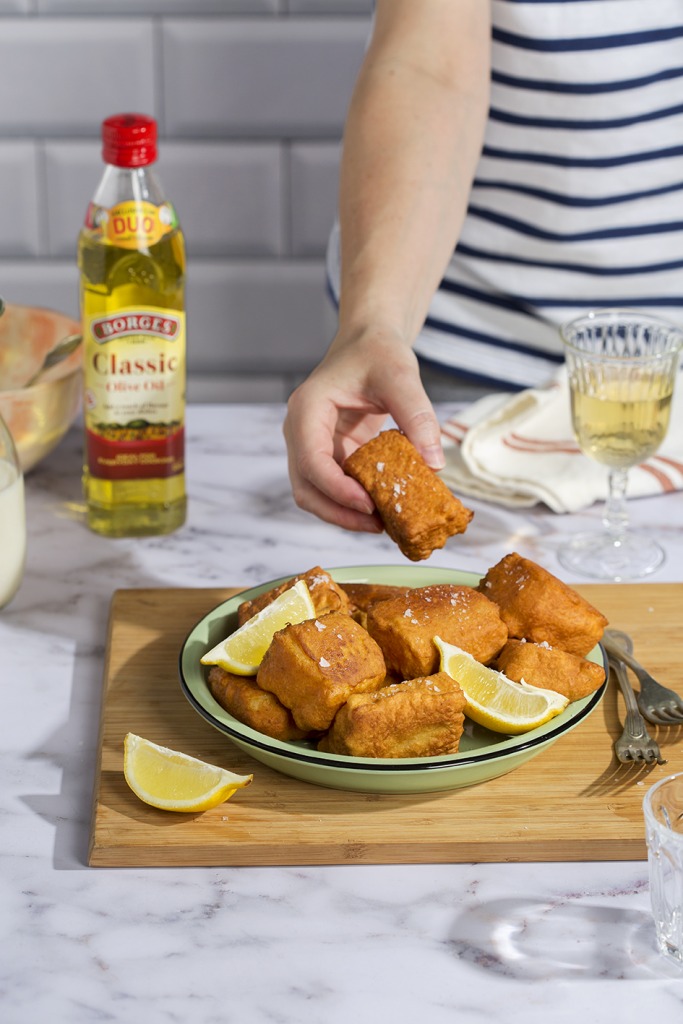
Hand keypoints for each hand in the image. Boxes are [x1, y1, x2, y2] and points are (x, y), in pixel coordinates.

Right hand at [283, 327, 444, 530]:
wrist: (369, 343)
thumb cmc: (378, 353)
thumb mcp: (401, 375)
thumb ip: (417, 415)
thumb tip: (435, 464)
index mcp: (307, 409)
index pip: (311, 460)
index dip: (337, 489)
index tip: (368, 506)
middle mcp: (301, 432)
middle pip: (306, 488)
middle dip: (338, 513)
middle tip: (377, 526)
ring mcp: (311, 446)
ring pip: (315, 494)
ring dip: (344, 514)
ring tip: (382, 524)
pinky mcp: (329, 455)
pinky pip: (334, 488)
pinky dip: (354, 503)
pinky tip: (383, 509)